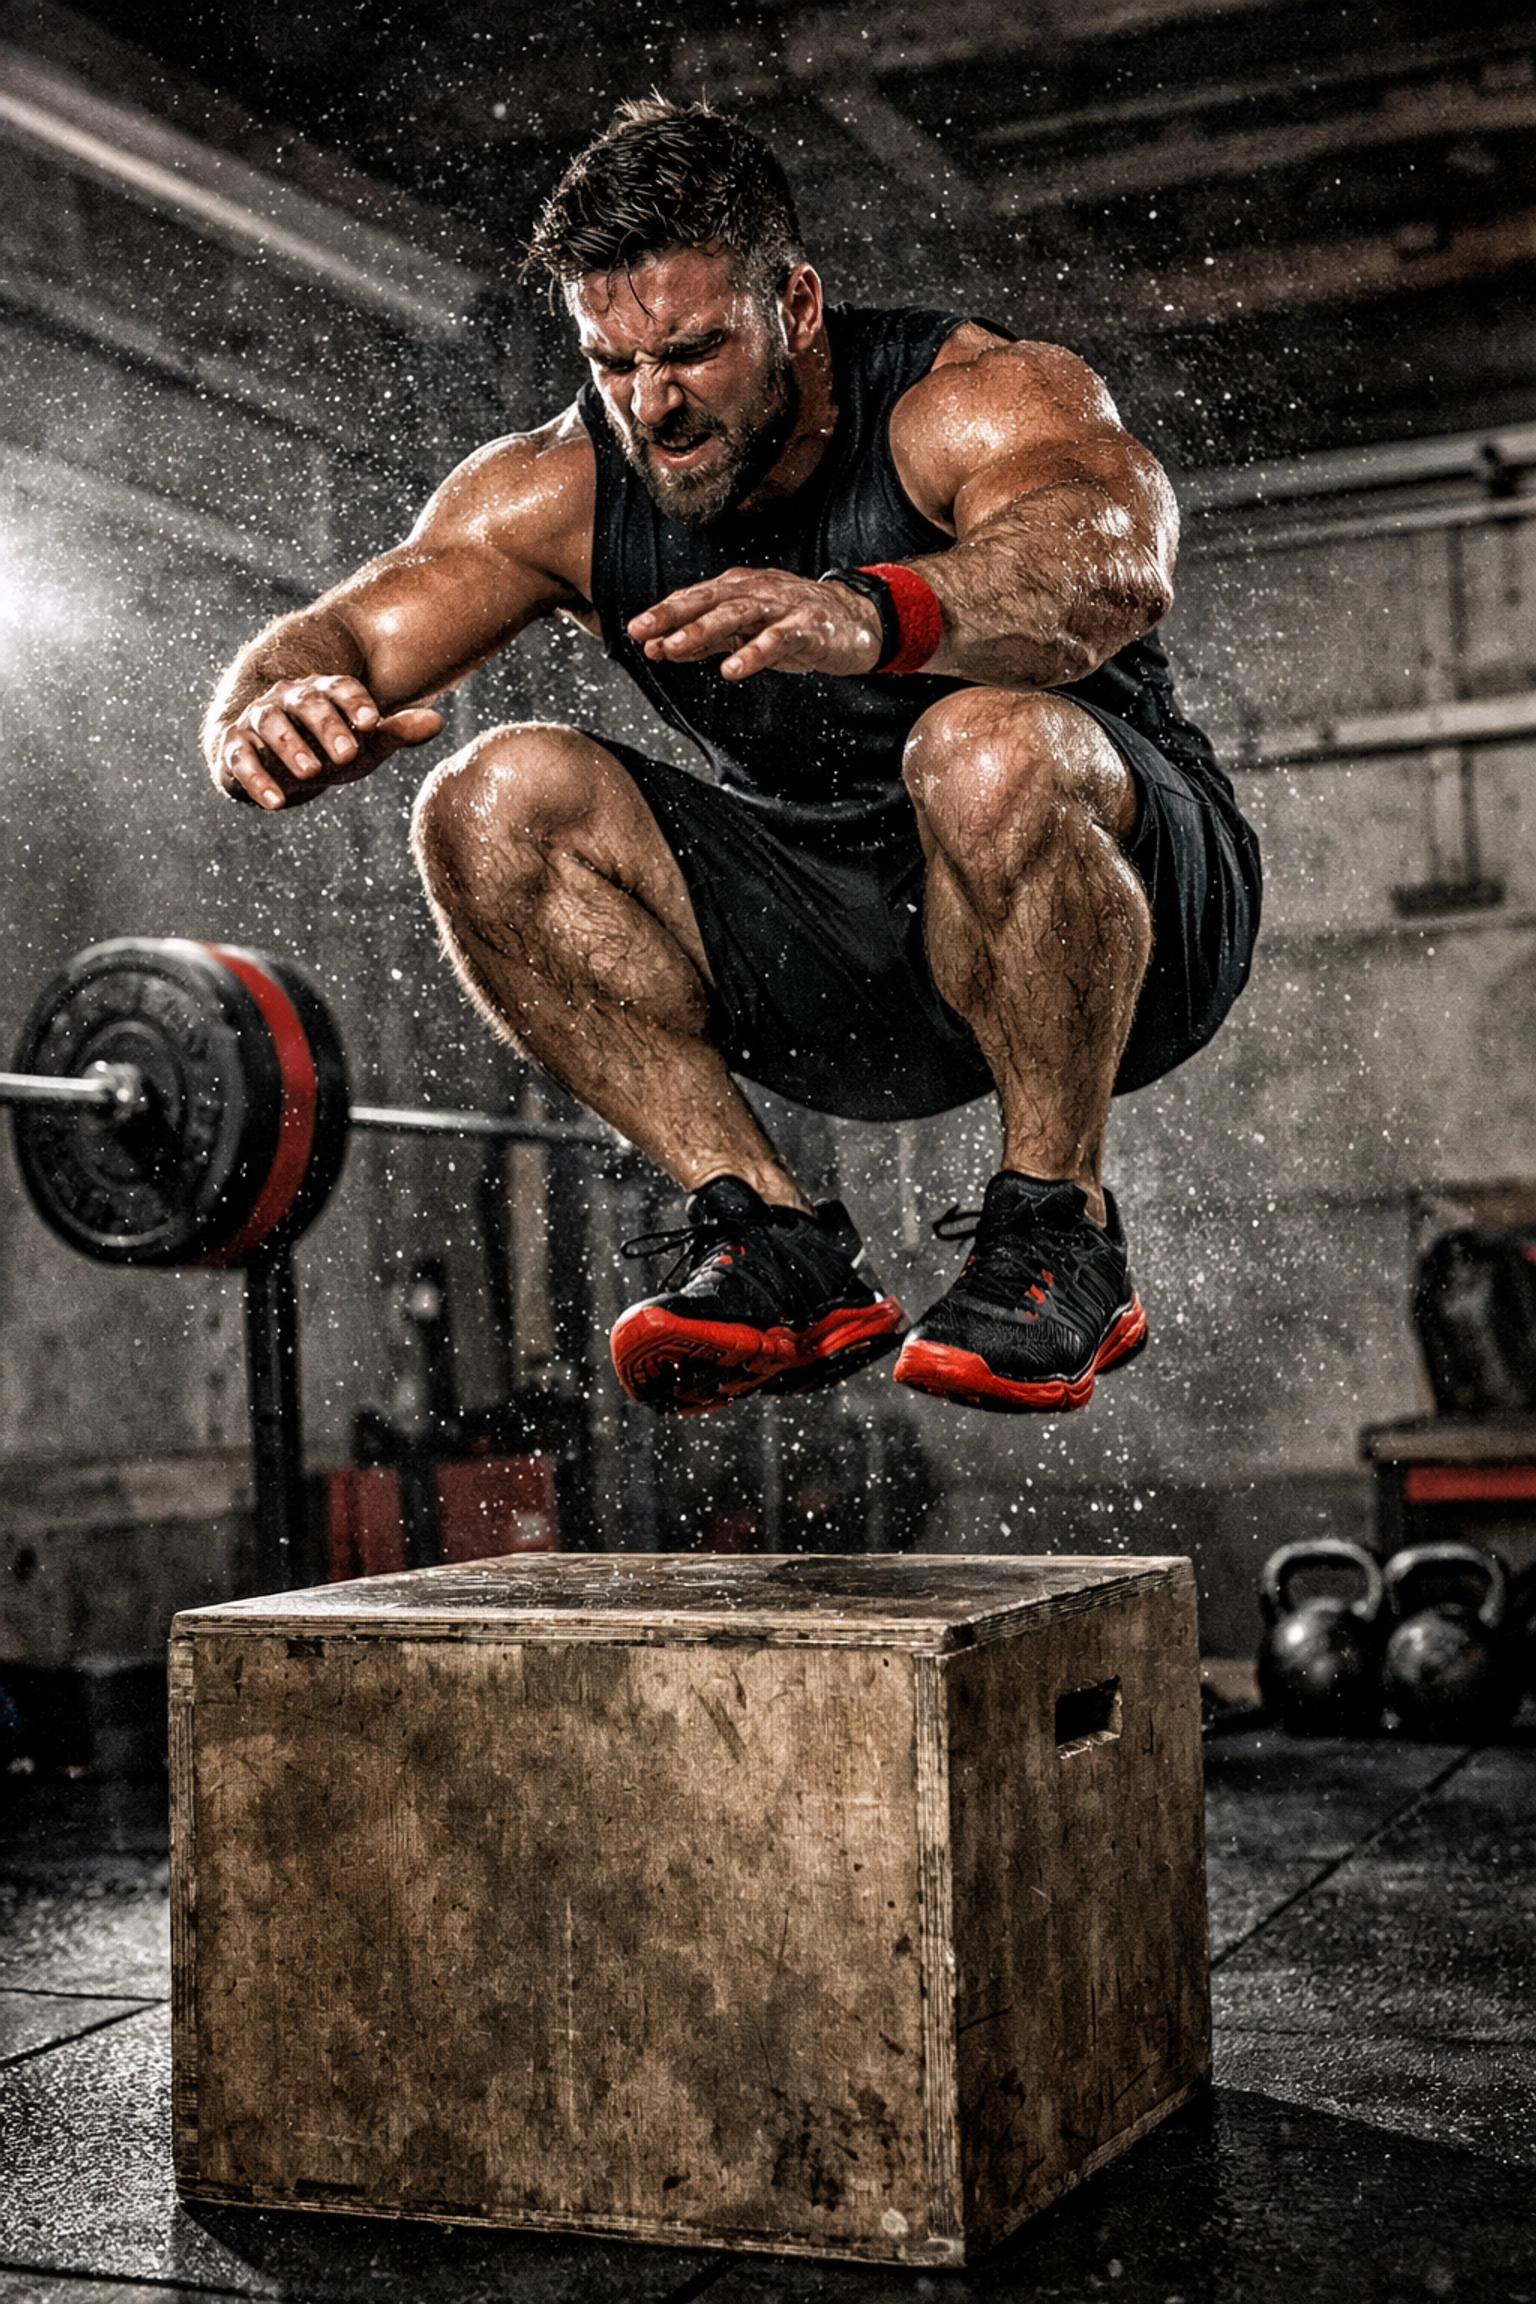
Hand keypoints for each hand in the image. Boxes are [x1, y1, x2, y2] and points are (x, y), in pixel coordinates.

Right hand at [212, 675, 443, 809]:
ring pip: (271, 724)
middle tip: (349, 754)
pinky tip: (275, 803)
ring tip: (313, 773)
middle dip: (327, 725)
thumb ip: (396, 732)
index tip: (373, 723)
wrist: (276, 764)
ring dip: (291, 747)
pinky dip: (255, 779)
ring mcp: (259, 720)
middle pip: (307, 702)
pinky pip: (240, 758)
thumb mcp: (365, 744)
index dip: (356, 702)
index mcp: (323, 692)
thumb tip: (437, 720)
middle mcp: (288, 699)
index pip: (340, 687)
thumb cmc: (328, 749)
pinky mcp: (234, 747)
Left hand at [627, 568, 882, 681]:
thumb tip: (658, 648)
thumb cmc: (795, 625)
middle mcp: (757, 591)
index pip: (694, 598)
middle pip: (708, 600)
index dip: (664, 613)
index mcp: (739, 590)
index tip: (634, 630)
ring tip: (673, 649)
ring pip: (736, 615)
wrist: (857, 621)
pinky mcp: (808, 627)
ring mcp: (783, 607)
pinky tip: (731, 670)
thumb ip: (706, 639)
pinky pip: (777, 639)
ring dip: (702, 631)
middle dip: (673, 615)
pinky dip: (753, 653)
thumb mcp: (746, 632)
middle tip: (642, 632)